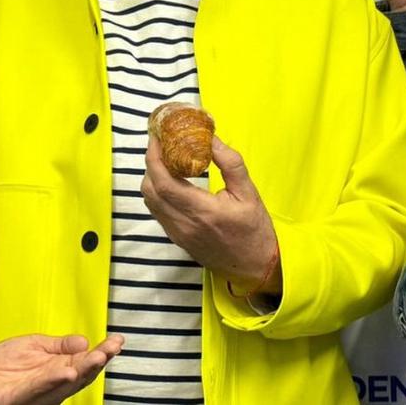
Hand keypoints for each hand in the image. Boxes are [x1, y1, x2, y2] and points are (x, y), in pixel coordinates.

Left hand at [0, 334, 124, 404]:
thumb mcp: (32, 347)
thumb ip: (58, 346)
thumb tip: (85, 341)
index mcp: (55, 372)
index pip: (83, 362)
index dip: (101, 352)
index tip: (117, 340)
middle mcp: (50, 387)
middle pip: (79, 374)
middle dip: (97, 361)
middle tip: (113, 347)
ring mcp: (35, 396)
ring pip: (63, 383)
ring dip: (82, 370)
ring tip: (98, 357)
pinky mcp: (16, 399)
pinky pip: (37, 389)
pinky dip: (52, 380)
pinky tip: (67, 372)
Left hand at [141, 135, 280, 293]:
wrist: (255, 268)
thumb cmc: (254, 230)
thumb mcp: (249, 193)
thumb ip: (230, 164)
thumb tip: (211, 139)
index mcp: (203, 212)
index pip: (164, 183)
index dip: (154, 158)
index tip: (156, 138)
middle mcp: (184, 225)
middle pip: (150, 191)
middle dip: (150, 164)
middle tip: (161, 144)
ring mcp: (178, 234)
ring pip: (150, 202)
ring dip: (152, 178)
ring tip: (166, 160)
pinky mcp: (177, 239)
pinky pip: (157, 212)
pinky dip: (157, 192)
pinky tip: (171, 181)